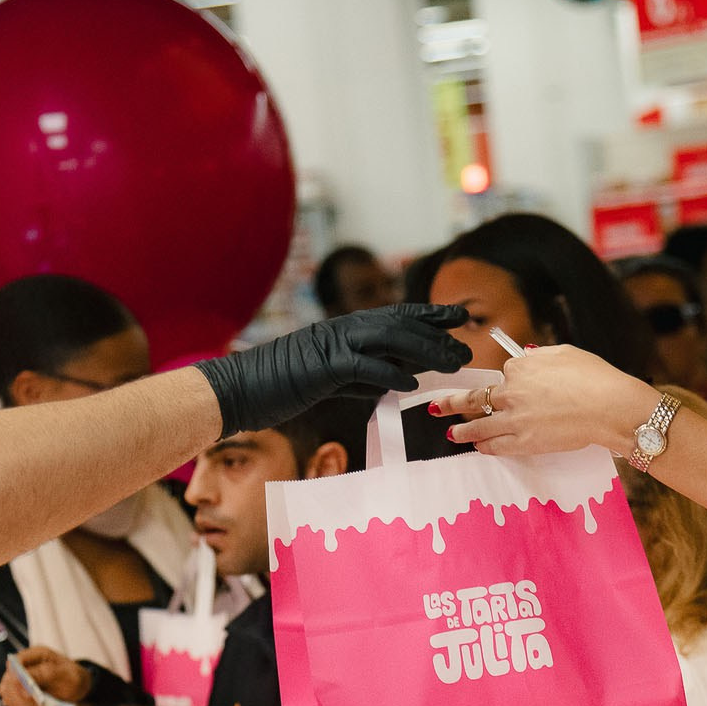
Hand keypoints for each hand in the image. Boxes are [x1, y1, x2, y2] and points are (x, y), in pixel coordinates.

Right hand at [0, 646, 90, 705]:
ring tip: (38, 704)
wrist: (77, 688)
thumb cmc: (72, 677)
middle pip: (7, 679)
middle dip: (18, 693)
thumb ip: (42, 674)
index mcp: (35, 654)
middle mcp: (24, 665)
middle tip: (34, 701)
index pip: (15, 662)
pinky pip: (11, 701)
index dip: (15, 676)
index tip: (25, 691)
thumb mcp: (63, 674)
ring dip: (20, 702)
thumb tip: (22, 682)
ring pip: (6, 692)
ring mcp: (20, 679)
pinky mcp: (19, 692)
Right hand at [194, 304, 471, 436]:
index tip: (460, 319)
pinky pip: (361, 366)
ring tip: (452, 361)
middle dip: (437, 331)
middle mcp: (343, 329)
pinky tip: (410, 384)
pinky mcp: (321, 366)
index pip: (397, 317)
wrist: (238, 389)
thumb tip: (395, 381)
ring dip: (424, 350)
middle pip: (400, 323)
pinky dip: (388, 374)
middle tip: (468, 343)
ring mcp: (332, 345)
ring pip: (388, 339)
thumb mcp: (331, 380)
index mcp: (346, 330)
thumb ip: (364, 377)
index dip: (430, 316)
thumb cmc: (281, 386)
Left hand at [434, 344, 658, 456]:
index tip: (512, 384)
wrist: (609, 407)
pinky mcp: (525, 442)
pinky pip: (497, 445)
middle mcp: (512, 393)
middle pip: (476, 398)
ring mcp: (516, 420)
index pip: (505, 372)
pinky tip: (477, 446)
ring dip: (462, 430)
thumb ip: (541, 355)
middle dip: (453, 402)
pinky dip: (484, 446)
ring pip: (479, 425)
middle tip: (437, 406)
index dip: (510, 379)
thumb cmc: (594, 377)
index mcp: (521, 367)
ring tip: (450, 434)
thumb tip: (526, 355)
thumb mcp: (566, 353)